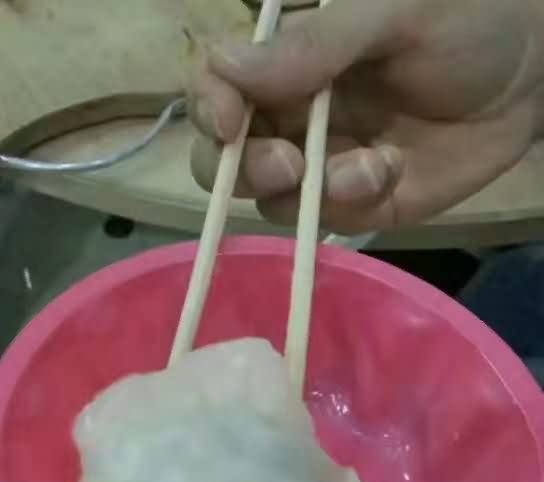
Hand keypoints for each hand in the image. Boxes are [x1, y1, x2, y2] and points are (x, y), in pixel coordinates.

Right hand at [188, 0, 543, 233]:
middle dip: (247, 171)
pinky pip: (331, 221)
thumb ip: (315, 43)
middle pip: (226, 162)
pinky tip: (392, 171)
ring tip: (369, 168)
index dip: (209, 110)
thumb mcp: (390, 11)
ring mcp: (323, 167)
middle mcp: (291, 118)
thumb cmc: (462, 17)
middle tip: (288, 166)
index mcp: (285, 64)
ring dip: (312, 192)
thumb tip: (225, 67)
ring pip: (274, 201)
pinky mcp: (360, 206)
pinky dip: (355, 203)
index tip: (230, 123)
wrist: (530, 68)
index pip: (216, 91)